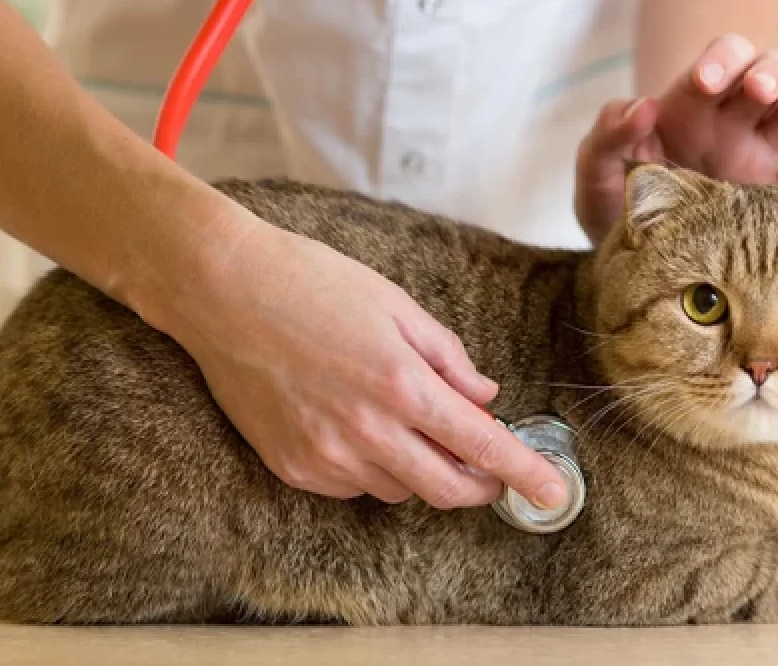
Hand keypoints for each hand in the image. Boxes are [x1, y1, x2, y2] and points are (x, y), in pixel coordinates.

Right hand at [154, 216, 568, 509]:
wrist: (221, 291)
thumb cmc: (310, 282)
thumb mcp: (395, 304)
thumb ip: (447, 356)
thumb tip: (484, 396)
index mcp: (403, 385)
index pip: (483, 447)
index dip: (525, 474)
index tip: (555, 494)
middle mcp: (368, 432)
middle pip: (447, 489)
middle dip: (480, 487)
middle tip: (491, 471)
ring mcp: (327, 456)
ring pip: (399, 490)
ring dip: (420, 470)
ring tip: (401, 420)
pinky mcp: (293, 468)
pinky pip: (353, 486)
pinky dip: (372, 467)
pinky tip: (354, 425)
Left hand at [574, 33, 777, 243]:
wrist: (632, 257)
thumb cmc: (615, 202)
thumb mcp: (596, 170)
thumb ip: (607, 136)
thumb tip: (642, 106)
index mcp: (692, 105)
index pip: (720, 60)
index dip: (720, 60)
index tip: (706, 81)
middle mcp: (732, 122)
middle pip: (769, 72)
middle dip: (767, 73)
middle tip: (756, 89)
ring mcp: (759, 156)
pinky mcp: (775, 198)